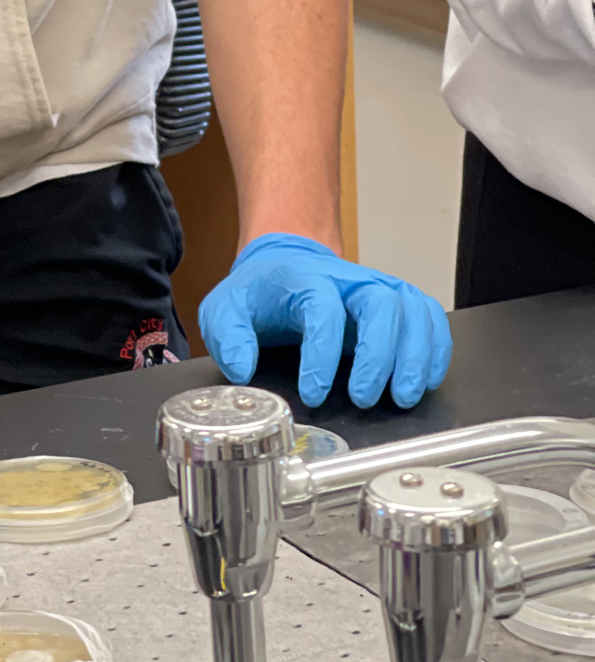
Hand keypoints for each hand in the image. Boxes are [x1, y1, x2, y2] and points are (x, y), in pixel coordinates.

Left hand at [200, 232, 452, 409]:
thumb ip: (228, 337)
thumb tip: (243, 369)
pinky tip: (427, 378)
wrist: (284, 263)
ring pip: (412, 310)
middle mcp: (348, 280)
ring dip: (415, 356)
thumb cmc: (260, 291)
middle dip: (378, 357)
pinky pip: (430, 316)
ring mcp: (377, 287)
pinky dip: (436, 347)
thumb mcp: (225, 309)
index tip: (314, 393)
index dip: (322, 355)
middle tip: (364, 399)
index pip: (324, 310)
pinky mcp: (397, 301)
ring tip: (403, 396)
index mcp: (305, 279)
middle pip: (381, 305)